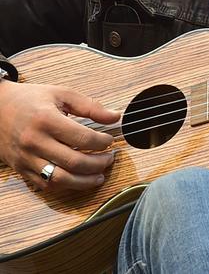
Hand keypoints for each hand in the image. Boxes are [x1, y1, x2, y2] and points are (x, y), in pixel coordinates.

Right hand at [0, 81, 119, 190]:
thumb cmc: (30, 99)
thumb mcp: (61, 94)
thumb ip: (90, 106)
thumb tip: (115, 116)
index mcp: (46, 119)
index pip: (82, 137)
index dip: (102, 142)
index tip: (110, 140)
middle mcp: (35, 142)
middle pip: (73, 162)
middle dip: (98, 164)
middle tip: (110, 159)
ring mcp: (26, 158)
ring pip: (60, 180)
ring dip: (84, 182)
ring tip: (99, 176)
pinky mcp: (21, 170)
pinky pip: (45, 185)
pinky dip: (65, 186)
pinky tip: (78, 179)